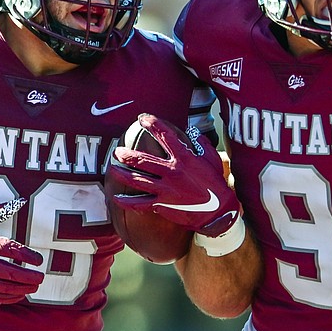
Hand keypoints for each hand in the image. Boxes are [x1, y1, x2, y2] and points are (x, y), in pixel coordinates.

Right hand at [0, 201, 44, 303]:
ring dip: (20, 288)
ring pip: (0, 287)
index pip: (7, 249)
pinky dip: (7, 298)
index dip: (26, 255)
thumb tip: (18, 202)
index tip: (39, 260)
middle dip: (27, 276)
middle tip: (41, 276)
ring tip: (34, 286)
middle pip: (7, 272)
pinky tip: (19, 295)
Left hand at [105, 114, 240, 237]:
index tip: (142, 118)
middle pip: (144, 160)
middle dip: (127, 155)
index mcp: (184, 158)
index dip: (152, 124)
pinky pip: (140, 203)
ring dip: (122, 174)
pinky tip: (115, 198)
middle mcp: (172, 172)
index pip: (165, 135)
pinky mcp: (163, 204)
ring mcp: (166, 189)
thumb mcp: (213, 160)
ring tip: (112, 169)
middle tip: (117, 151)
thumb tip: (193, 132)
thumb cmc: (216, 184)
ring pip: (138, 180)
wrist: (219, 212)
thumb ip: (202, 144)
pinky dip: (126, 202)